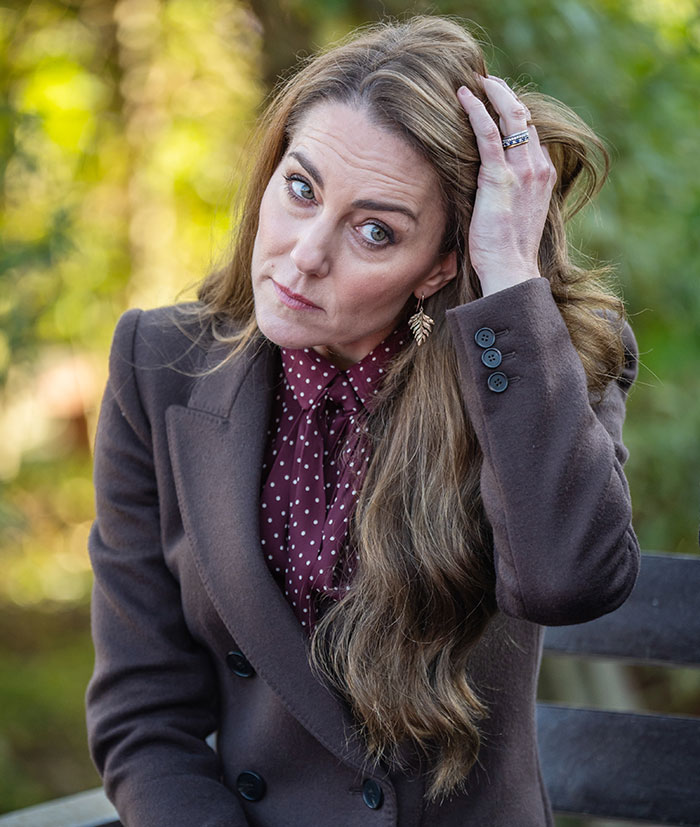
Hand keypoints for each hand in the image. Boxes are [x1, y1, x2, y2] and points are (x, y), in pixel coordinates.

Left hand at [456, 75, 556, 296]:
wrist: (511, 268)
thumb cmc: (508, 248)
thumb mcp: (517, 211)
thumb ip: (514, 189)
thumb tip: (498, 178)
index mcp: (543, 174)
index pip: (531, 132)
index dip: (515, 113)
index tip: (497, 102)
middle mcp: (538, 167)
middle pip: (524, 117)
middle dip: (506, 94)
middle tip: (487, 82)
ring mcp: (522, 171)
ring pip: (511, 117)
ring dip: (493, 94)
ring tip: (476, 82)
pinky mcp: (499, 177)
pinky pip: (489, 132)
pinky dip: (477, 110)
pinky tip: (464, 96)